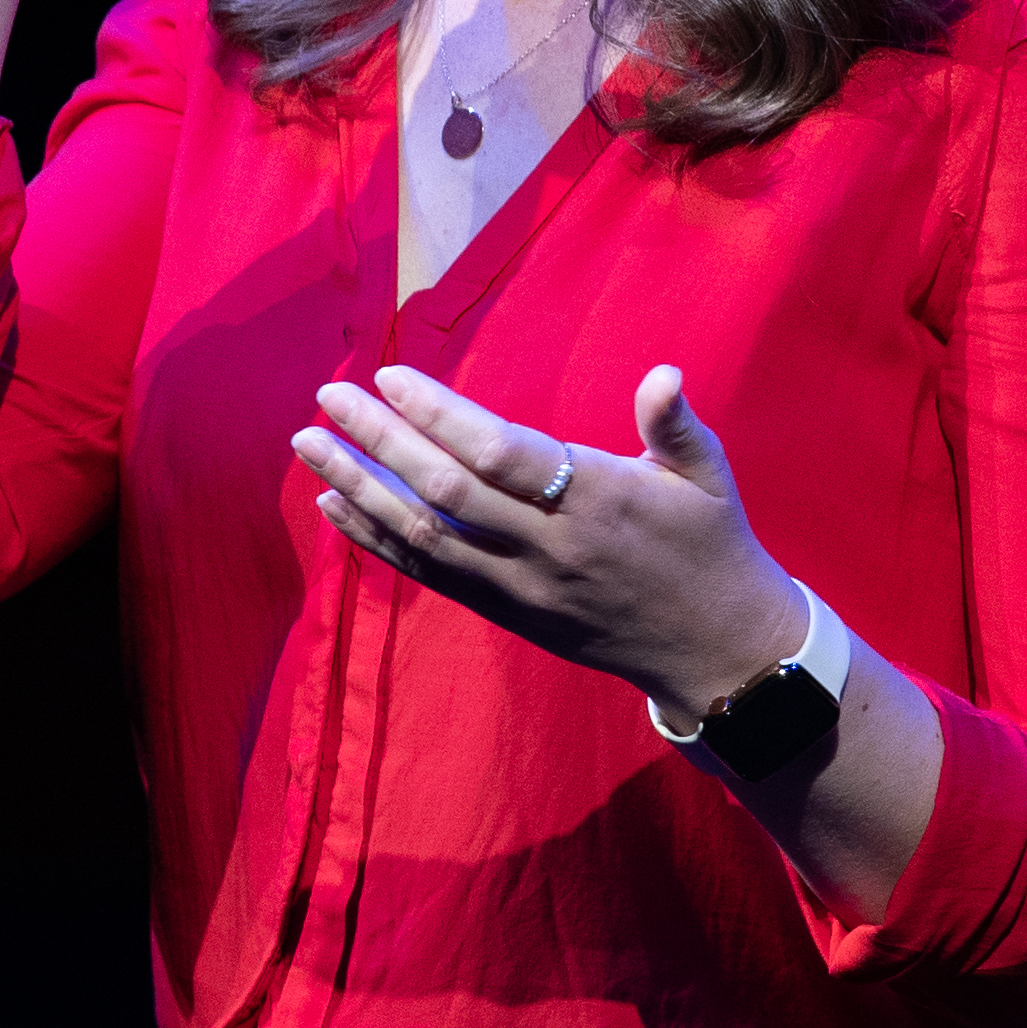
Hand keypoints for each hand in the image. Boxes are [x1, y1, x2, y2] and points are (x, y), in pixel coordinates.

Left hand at [295, 363, 809, 718]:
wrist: (717, 652)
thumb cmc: (712, 547)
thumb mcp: (709, 478)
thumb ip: (675, 425)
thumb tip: (664, 375)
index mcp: (598, 500)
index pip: (500, 455)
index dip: (440, 416)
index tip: (389, 377)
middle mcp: (549, 547)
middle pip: (446, 493)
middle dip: (380, 443)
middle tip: (328, 397)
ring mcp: (521, 587)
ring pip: (425, 539)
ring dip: (360, 489)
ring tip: (309, 445)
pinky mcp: (507, 614)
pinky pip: (430, 576)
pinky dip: (376, 541)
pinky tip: (335, 506)